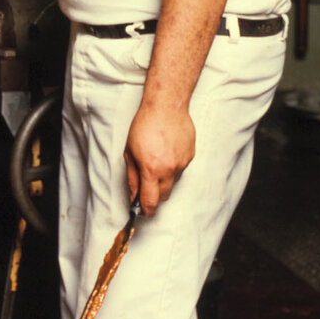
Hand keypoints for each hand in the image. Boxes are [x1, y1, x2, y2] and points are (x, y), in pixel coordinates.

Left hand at [125, 99, 195, 214]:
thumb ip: (132, 177)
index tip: (143, 211)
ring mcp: (182, 163)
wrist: (166, 107)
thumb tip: (134, 195)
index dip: (146, 210)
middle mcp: (169, 169)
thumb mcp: (129, 152)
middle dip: (154, 196)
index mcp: (151, 170)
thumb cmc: (144, 126)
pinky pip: (180, 169)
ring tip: (156, 160)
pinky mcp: (190, 156)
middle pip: (164, 196)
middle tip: (146, 187)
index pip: (151, 201)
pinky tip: (167, 152)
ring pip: (172, 182)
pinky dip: (172, 166)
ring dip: (163, 179)